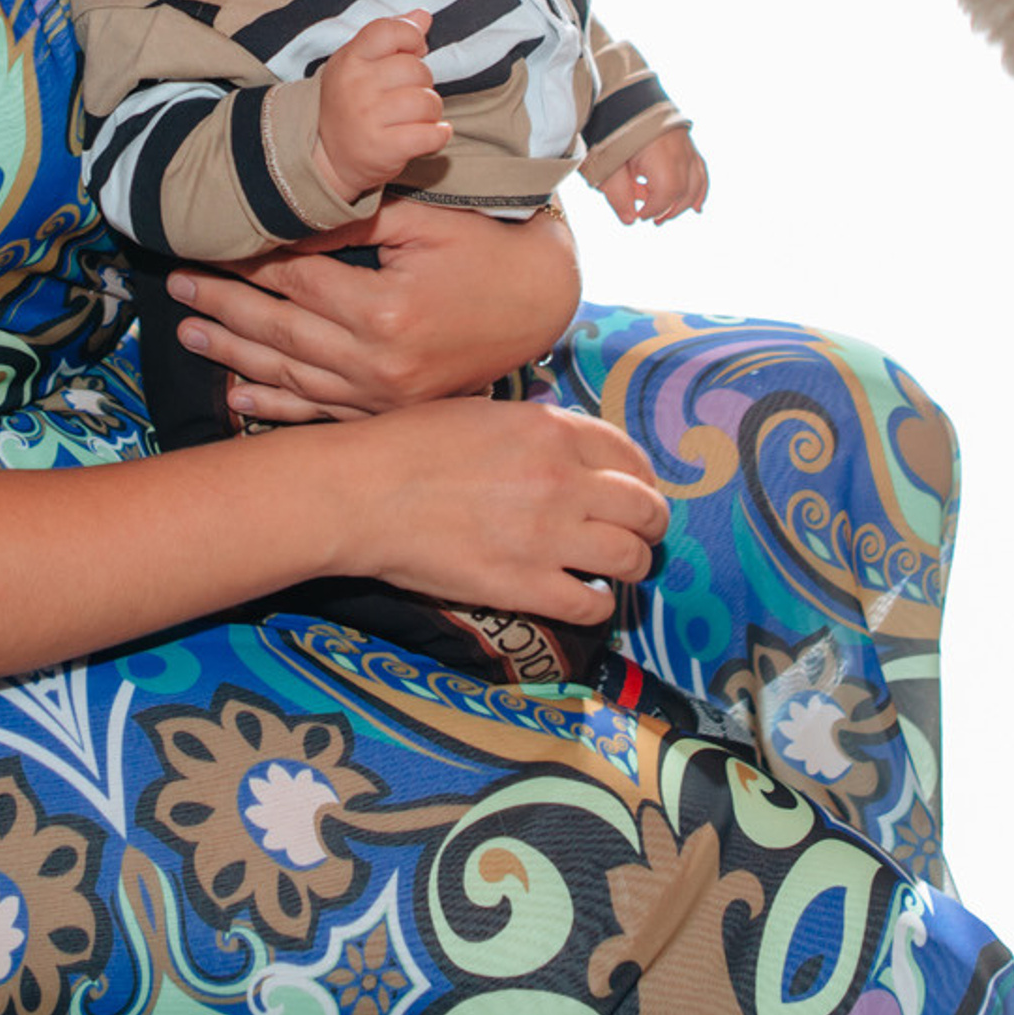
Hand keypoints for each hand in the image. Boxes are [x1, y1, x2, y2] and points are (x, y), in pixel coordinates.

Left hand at [169, 195, 581, 423]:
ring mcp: (384, 397)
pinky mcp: (391, 412)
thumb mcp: (426, 220)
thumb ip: (357, 219)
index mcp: (385, 312)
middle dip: (224, 305)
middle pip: (281, 332)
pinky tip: (237, 398)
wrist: (543, 304)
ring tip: (189, 331)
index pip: (296, 282)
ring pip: (292, 376)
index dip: (249, 261)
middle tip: (176, 286)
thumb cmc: (488, 249)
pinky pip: (321, 412)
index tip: (208, 243)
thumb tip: (292, 211)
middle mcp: (379, 364)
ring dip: (235, 354)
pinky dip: (275, 406)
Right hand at [311, 12, 446, 198]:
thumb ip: (391, 36)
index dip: (411, 37)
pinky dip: (438, 135)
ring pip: (427, 101)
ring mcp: (369, 118)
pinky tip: (430, 134)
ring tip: (415, 118)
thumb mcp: (360, 64)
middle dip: (422, 83)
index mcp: (350, 60)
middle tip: (408, 94)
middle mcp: (357, 86)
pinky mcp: (383, 149)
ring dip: (431, 111)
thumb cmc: (350, 104)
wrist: (327, 158)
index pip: (390, 31)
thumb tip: (423, 16)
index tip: (413, 51)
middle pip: (417, 69)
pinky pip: (431, 134)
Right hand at [327, 396, 666, 622]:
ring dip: (632, 563)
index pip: (629, 453)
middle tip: (640, 531)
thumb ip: (535, 428)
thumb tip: (564, 447)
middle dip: (651, 522)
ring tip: (619, 567)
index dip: (641, 475)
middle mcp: (561, 478)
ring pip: (630, 557)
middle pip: (645, 507)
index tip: (636, 488)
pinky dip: (597, 603)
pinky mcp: (525, 585)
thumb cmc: (408, 445)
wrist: (362, 492)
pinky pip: (591, 603)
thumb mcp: (482, 411)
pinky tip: (583, 595)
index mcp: (550, 429)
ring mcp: (547, 535)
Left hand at [598, 128, 709, 225]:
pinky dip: (699, 189)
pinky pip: (700, 169)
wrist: (619, 93)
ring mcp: (685, 144)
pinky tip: (697, 207)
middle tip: (651, 219)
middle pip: (684, 190)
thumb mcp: (607, 163)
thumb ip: (618, 194)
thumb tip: (631, 220)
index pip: (667, 193)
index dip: (653, 209)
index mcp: (662, 155)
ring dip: (684, 202)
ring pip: (696, 181)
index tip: (639, 215)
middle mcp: (680, 150)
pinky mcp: (685, 140)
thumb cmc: (611, 128)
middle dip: (668, 209)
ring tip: (667, 216)